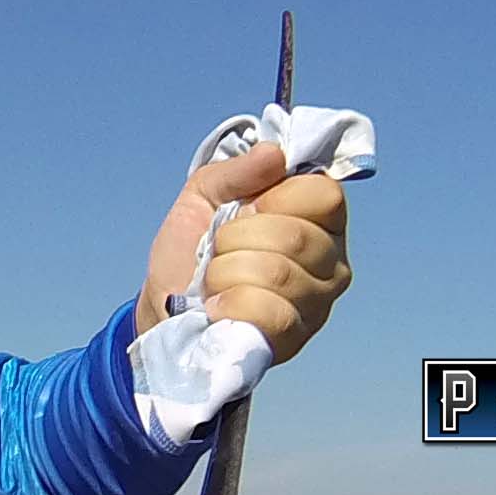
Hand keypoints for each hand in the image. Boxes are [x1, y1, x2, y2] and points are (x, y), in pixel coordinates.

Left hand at [134, 142, 353, 363]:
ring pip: (278, 273)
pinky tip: (218, 307)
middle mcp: (331, 262)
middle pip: (296, 236)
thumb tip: (274, 154)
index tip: (246, 209)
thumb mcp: (203, 195)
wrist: (164, 310)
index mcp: (319, 220)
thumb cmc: (191, 253)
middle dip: (238, 238)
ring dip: (227, 272)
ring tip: (215, 281)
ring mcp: (317, 305)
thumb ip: (237, 171)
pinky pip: (270, 313)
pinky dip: (231, 304)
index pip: (325, 195)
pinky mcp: (295, 340)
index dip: (277, 198)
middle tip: (220, 251)